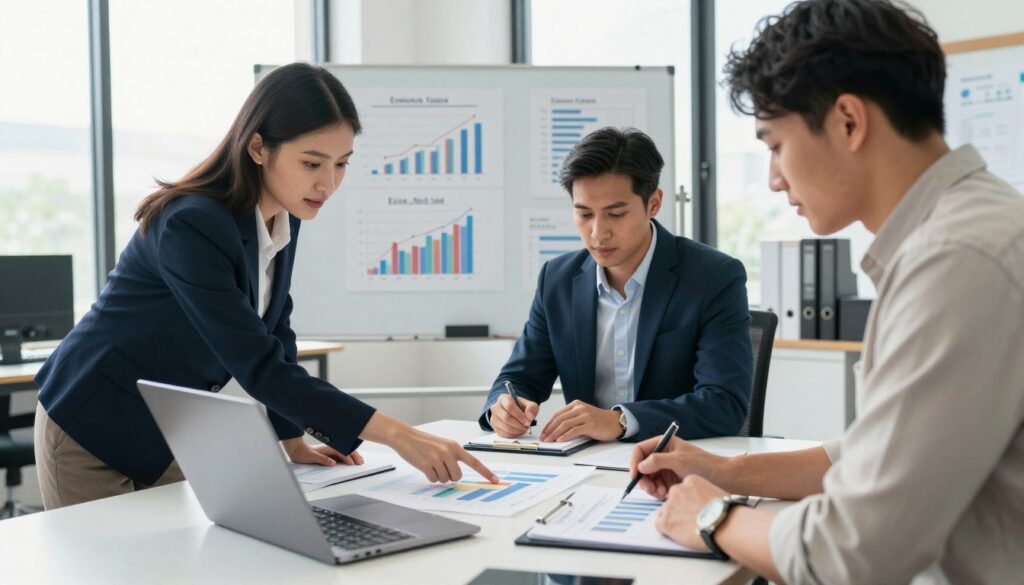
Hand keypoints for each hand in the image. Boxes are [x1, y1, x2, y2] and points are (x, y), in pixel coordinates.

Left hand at [282, 437, 363, 465]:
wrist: (296, 450)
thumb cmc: (303, 454)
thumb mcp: (312, 457)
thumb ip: (323, 460)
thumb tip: (333, 463)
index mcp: (329, 447)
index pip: (343, 452)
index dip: (349, 458)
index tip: (353, 464)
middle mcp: (331, 447)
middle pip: (347, 450)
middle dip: (355, 455)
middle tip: (361, 462)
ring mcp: (331, 449)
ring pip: (345, 451)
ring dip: (353, 456)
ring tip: (359, 461)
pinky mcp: (329, 453)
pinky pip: (342, 454)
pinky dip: (348, 457)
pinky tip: (350, 460)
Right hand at [360, 412, 499, 483]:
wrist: (405, 436)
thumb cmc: (423, 442)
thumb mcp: (442, 445)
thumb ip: (452, 456)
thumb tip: (458, 474)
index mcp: (454, 446)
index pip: (474, 462)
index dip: (485, 472)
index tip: (495, 480)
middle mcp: (448, 452)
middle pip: (457, 476)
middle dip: (450, 476)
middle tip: (440, 467)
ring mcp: (437, 459)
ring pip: (445, 480)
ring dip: (438, 476)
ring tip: (430, 464)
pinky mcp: (427, 465)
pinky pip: (434, 480)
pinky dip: (429, 477)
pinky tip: (424, 467)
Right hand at [489, 394, 539, 437]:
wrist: (514, 412)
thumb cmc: (520, 408)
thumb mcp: (529, 404)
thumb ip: (532, 408)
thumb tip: (530, 416)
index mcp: (503, 399)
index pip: (509, 406)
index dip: (520, 415)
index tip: (528, 421)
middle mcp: (496, 408)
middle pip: (506, 418)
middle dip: (519, 424)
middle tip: (526, 426)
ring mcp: (494, 418)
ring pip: (505, 427)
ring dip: (517, 430)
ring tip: (523, 429)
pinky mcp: (495, 428)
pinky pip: (504, 434)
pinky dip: (513, 435)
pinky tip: (518, 431)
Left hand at [540, 400, 621, 441]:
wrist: (615, 422)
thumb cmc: (599, 421)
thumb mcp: (583, 415)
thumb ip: (571, 419)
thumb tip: (556, 430)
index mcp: (576, 405)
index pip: (557, 414)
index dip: (549, 424)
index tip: (543, 432)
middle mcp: (579, 408)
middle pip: (559, 419)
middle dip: (549, 430)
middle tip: (543, 438)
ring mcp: (585, 416)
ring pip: (565, 424)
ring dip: (555, 434)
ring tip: (549, 441)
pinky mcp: (590, 424)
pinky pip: (574, 430)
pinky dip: (565, 436)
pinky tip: (560, 440)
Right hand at [629, 436, 723, 498]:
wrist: (723, 479)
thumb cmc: (706, 465)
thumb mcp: (679, 460)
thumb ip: (658, 461)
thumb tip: (641, 466)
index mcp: (664, 444)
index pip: (640, 450)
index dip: (635, 462)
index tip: (635, 475)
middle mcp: (663, 455)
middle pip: (642, 467)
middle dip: (644, 479)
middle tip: (650, 489)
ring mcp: (667, 469)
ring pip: (649, 479)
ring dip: (651, 487)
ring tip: (660, 493)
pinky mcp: (671, 481)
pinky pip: (657, 487)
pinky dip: (658, 492)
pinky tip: (665, 495)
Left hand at [655, 475, 727, 548]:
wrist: (724, 524)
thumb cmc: (726, 511)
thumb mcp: (716, 492)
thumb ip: (703, 494)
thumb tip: (703, 502)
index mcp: (690, 480)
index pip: (682, 490)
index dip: (688, 501)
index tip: (694, 508)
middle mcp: (677, 490)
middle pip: (672, 500)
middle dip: (679, 509)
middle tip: (691, 519)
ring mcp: (669, 505)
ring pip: (664, 512)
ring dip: (673, 520)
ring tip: (688, 528)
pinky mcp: (665, 521)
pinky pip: (659, 525)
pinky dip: (667, 530)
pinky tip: (679, 534)